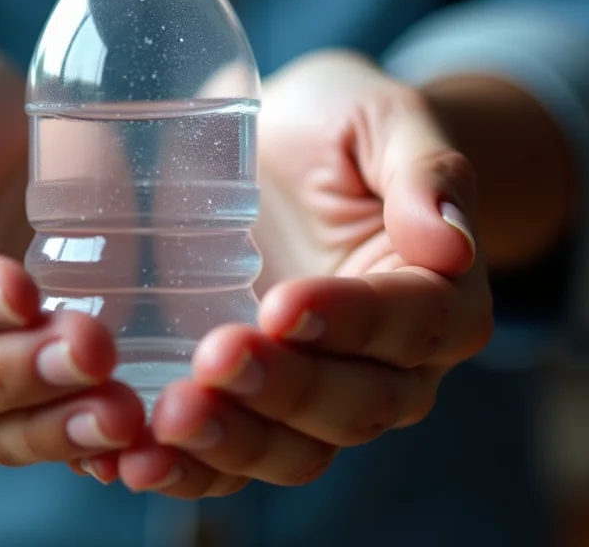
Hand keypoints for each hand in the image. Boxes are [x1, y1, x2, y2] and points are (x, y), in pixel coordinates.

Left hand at [93, 49, 493, 495]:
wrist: (278, 146)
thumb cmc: (339, 123)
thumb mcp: (383, 118)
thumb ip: (426, 171)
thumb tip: (453, 244)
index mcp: (442, 297)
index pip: (410, 323)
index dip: (349, 322)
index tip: (282, 305)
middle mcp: (394, 367)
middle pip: (354, 404)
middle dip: (283, 390)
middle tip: (214, 357)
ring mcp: (321, 397)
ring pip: (297, 450)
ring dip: (234, 444)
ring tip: (168, 420)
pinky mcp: (257, 408)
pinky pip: (235, 462)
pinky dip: (189, 471)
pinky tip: (135, 461)